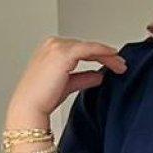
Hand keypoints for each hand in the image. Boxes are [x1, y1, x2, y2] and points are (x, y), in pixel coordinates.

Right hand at [5, 37, 127, 131]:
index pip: (79, 50)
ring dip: (107, 55)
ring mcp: (56, 47)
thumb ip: (83, 78)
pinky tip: (113, 57)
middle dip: (105, 56)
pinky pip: (88, 49)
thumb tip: (98, 76)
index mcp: (50, 50)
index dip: (98, 56)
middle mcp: (52, 45)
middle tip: (121, 65)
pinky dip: (102, 52)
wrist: (30, 106)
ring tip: (121, 65)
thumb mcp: (68, 85)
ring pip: (89, 47)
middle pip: (85, 47)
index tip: (114, 64)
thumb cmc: (42, 98)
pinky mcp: (63, 53)